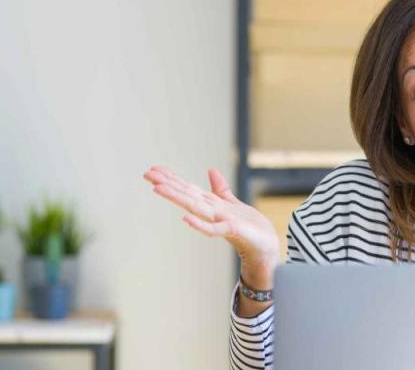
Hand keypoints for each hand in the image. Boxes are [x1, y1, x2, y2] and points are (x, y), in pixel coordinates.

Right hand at [142, 165, 280, 288]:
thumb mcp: (233, 202)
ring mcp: (219, 221)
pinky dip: (199, 224)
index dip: (171, 178)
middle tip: (147, 174)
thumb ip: (220, 188)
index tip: (153, 168)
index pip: (188, 188)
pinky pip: (213, 229)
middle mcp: (211, 211)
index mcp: (211, 204)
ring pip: (195, 207)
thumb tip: (211, 170)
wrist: (267, 247)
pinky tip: (186, 218)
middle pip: (186, 195)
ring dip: (177, 198)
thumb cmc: (250, 227)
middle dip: (167, 185)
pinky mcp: (231, 231)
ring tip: (158, 188)